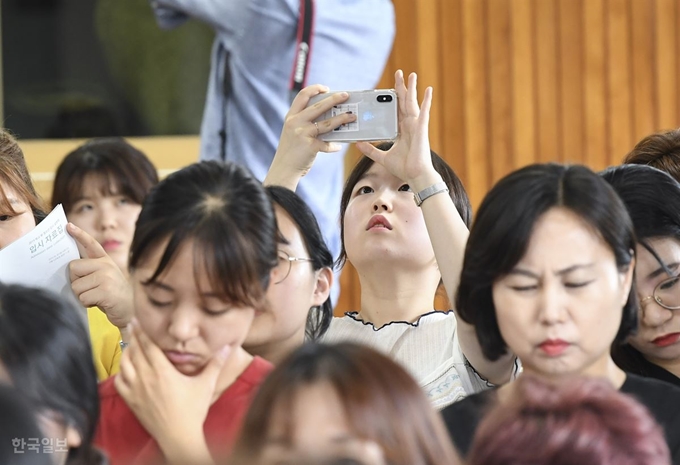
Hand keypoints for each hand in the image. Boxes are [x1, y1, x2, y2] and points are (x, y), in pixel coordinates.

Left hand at [67, 223, 133, 329]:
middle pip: (73, 268)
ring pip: (76, 286)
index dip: (79, 234)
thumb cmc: (111, 294)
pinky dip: (87, 303)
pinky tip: (99, 303)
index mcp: (105, 260)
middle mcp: (106, 265)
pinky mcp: (105, 290)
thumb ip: (90, 270)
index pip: (91, 244)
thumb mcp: (104, 277)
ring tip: (96, 297)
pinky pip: (82, 297)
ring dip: (82, 295)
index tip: (67, 226)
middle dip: (76, 281)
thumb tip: (70, 268)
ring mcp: (106, 277)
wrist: (128, 310)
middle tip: (90, 288)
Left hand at [114, 321, 229, 458]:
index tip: (137, 320)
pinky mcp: (131, 401)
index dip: (142, 331)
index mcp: (163, 371)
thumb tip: (227, 346)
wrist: (179, 436)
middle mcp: (146, 378)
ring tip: (130, 344)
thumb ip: (216, 364)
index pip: (149, 345)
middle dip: (133, 336)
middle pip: (135, 351)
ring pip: (124, 364)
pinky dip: (120, 371)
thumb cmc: (193, 410)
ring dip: (126, 352)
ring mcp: (136, 390)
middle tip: (131, 324)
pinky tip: (125, 367)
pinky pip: (119, 381)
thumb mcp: (207, 385)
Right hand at [265, 85, 356, 187]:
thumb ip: (304, 123)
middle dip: (334, 99)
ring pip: (327, 123)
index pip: (302, 96)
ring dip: (342, 119)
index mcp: (291, 117)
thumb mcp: (292, 132)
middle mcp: (295, 122)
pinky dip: (333, 145)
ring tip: (352, 117)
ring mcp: (303, 134)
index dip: (315, 89)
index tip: (326, 88)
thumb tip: (327, 116)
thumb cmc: (290, 151)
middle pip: (319, 106)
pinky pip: (327, 143)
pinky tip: (338, 146)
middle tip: (346, 95)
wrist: (283, 170)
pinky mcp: (311, 146)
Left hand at [356, 70, 436, 189]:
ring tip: (411, 75)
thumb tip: (357, 144)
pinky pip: (424, 112)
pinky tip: (428, 89)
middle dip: (401, 88)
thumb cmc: (403, 168)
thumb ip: (370, 150)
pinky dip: (426, 100)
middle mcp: (409, 125)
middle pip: (404, 102)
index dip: (392, 100)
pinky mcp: (421, 128)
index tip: (387, 90)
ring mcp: (416, 126)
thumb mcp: (382, 157)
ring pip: (413, 102)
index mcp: (401, 131)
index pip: (395, 111)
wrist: (415, 176)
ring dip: (412, 88)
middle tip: (398, 74)